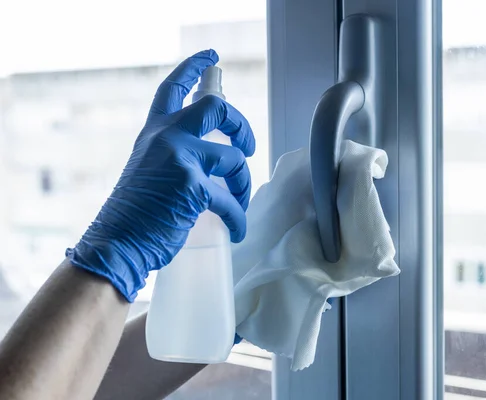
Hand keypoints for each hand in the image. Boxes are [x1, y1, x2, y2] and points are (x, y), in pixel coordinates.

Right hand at [66, 49, 254, 301]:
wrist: (117, 243)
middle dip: (240, 124)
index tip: (211, 57)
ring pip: (233, 158)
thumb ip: (172, 154)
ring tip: (238, 202)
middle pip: (216, 108)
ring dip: (242, 183)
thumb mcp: (149, 168)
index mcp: (154, 132)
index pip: (173, 89)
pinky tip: (236, 230)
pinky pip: (230, 199)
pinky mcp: (193, 186)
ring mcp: (180, 158)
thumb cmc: (134, 213)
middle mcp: (167, 137)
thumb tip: (213, 157)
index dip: (194, 68)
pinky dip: (238, 217)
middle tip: (247, 146)